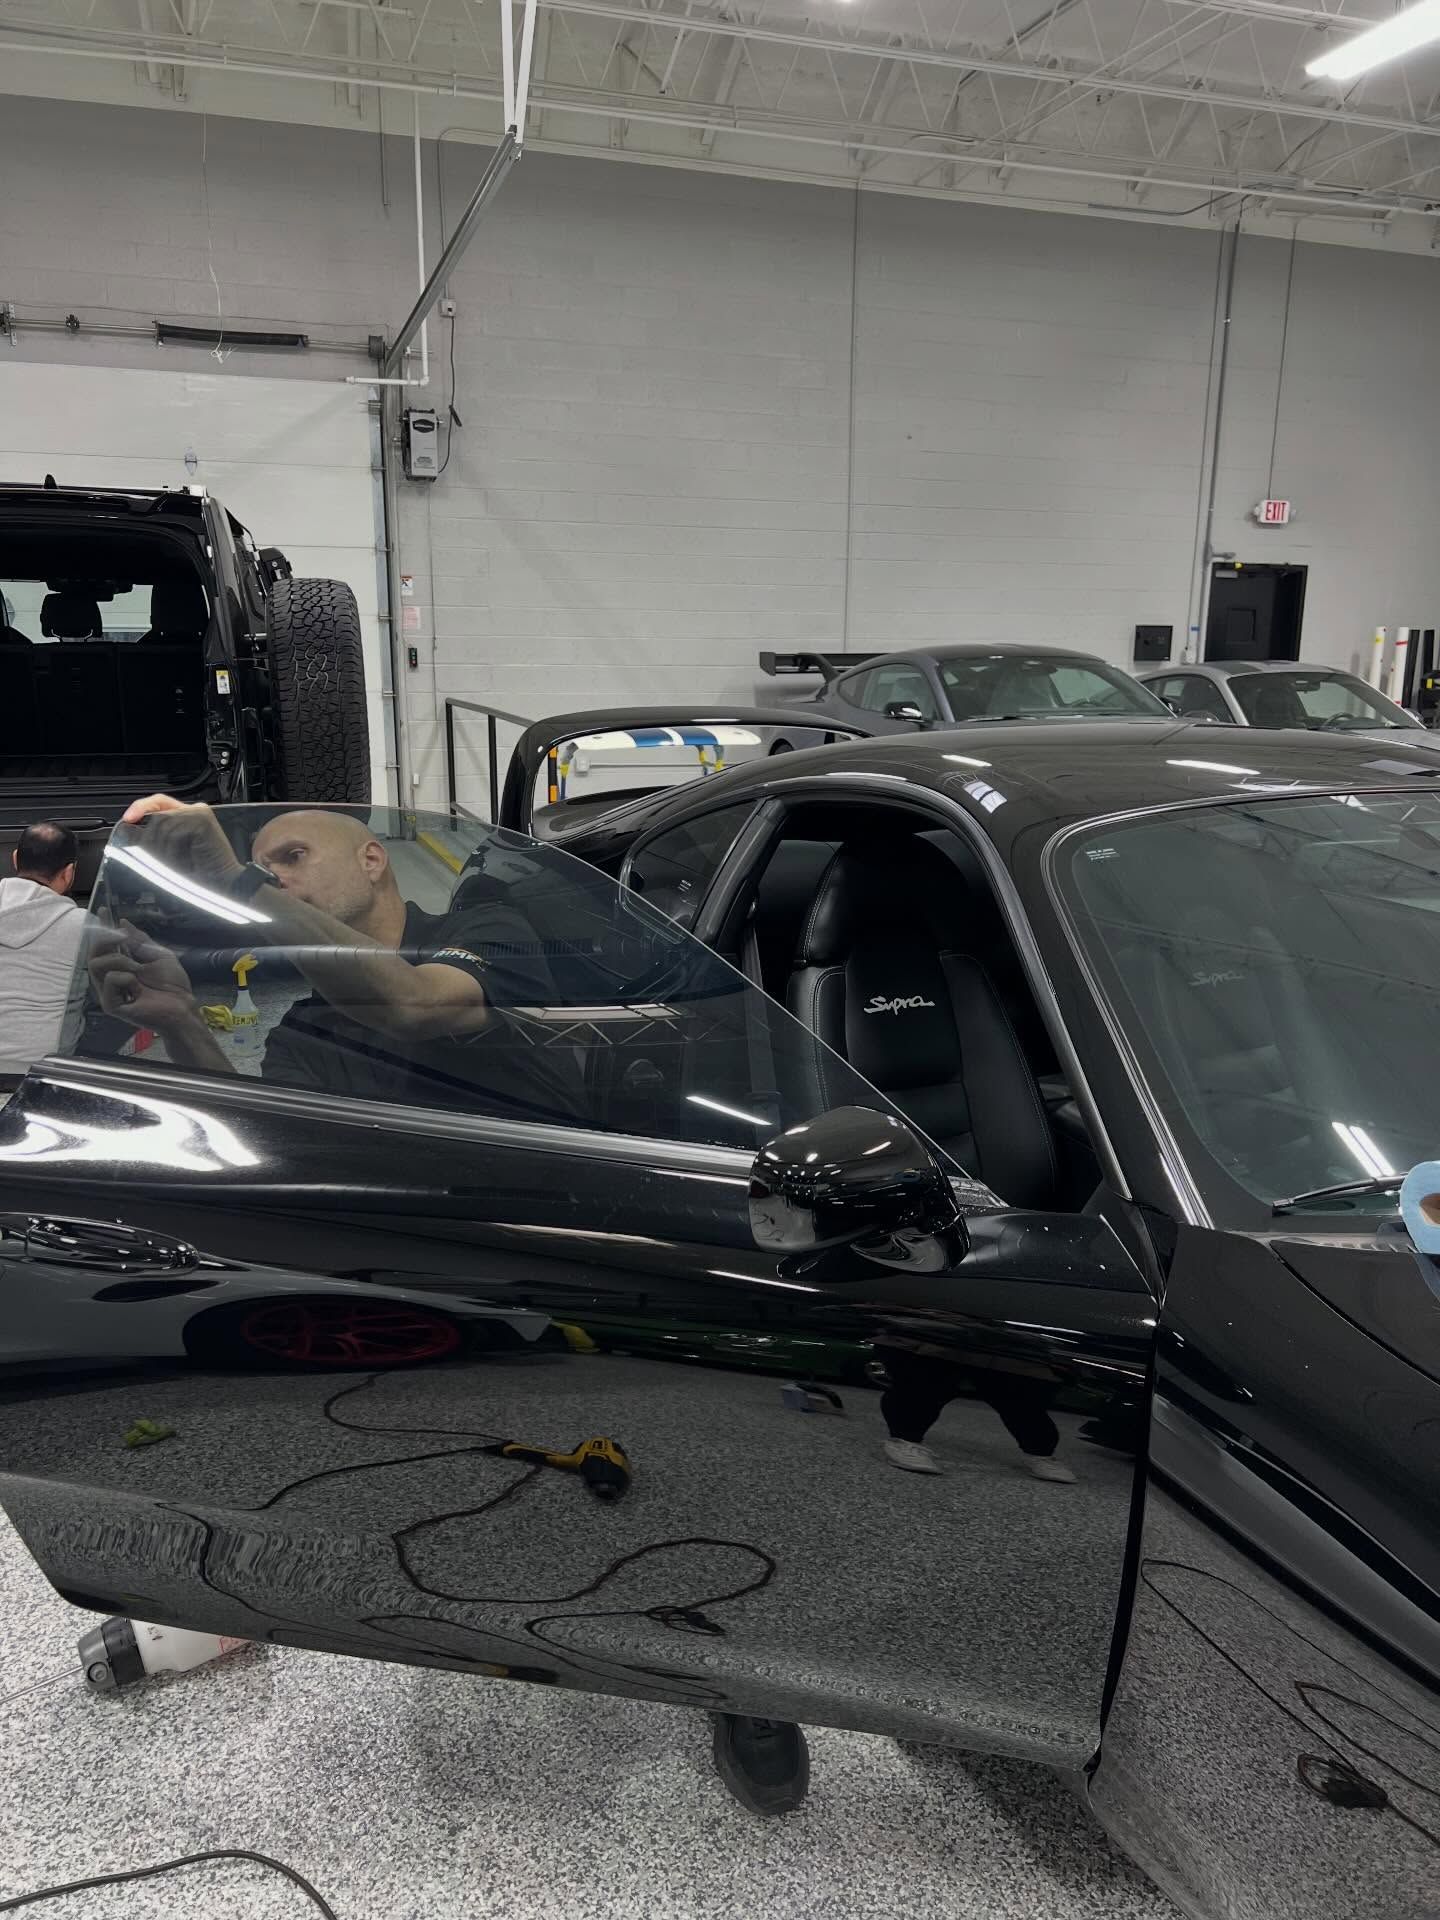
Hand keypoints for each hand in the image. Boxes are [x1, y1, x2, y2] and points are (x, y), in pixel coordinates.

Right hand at [90, 922, 200, 1032]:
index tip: (103, 909)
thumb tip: (123, 923)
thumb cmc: (173, 985)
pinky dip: (125, 978)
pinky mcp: (111, 1004)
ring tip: (136, 968)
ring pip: (96, 964)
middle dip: (106, 939)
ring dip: (118, 960)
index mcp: (123, 964)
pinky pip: (108, 980)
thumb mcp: (159, 955)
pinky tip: (137, 988)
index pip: (106, 944)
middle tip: (123, 937)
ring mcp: (109, 991)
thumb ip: (140, 940)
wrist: (182, 1006)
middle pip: (93, 953)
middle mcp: (112, 976)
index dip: (103, 926)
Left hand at [120, 795, 240, 886]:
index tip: (128, 819)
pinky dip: (172, 850)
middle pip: (157, 816)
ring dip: (162, 848)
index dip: (141, 807)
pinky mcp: (202, 820)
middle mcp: (194, 811)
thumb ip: (161, 836)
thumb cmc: (202, 873)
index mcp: (188, 816)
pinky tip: (182, 860)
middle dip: (150, 838)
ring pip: (162, 824)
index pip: (159, 802)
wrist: (225, 883)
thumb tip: (133, 832)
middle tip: (153, 857)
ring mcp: (199, 814)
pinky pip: (173, 831)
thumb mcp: (175, 851)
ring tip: (173, 863)